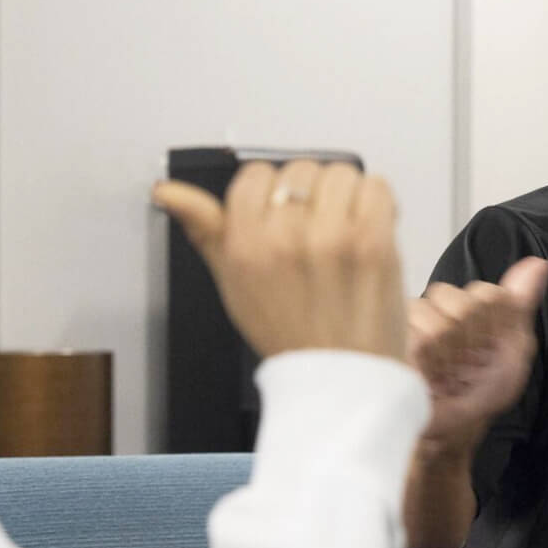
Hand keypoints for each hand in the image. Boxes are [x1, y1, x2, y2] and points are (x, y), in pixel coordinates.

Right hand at [153, 159, 407, 362]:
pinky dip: (378, 203)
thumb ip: (204, 229)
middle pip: (300, 170)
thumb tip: (169, 192)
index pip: (255, 175)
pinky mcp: (373, 242)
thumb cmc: (291, 334)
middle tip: (317, 233)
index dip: (272, 193)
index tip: (282, 216)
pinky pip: (376, 186)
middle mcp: (284, 238)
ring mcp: (332, 238)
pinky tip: (368, 232)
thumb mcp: (233, 284)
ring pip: (340, 173)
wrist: (342, 377)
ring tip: (345, 234)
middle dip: (311, 196)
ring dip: (347, 197)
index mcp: (245, 246)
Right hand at [409, 257, 547, 446]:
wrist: (449, 428)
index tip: (490, 352)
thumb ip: (519, 306)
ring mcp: (408, 318)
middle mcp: (437, 303)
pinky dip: (431, 366)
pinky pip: (418, 340)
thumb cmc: (480, 392)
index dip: (494, 328)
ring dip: (449, 359)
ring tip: (445, 375)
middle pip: (463, 302)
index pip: (490, 293)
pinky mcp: (388, 338)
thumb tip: (540, 264)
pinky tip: (428, 378)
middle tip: (465, 367)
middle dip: (472, 343)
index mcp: (469, 301)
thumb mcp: (512, 351)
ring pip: (437, 321)